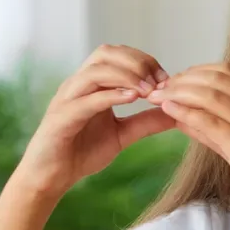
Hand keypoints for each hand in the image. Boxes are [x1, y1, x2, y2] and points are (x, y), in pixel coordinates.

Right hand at [17, 45, 174, 196]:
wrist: (53, 176)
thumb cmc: (83, 151)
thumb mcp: (123, 134)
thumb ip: (147, 122)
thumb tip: (176, 113)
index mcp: (91, 85)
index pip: (117, 54)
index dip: (144, 60)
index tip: (166, 77)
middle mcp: (78, 85)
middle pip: (106, 54)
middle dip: (137, 62)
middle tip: (160, 81)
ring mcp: (67, 99)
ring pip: (95, 71)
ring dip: (127, 76)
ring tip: (150, 91)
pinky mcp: (62, 118)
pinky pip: (86, 100)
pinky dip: (111, 96)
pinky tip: (132, 99)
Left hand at [148, 65, 229, 223]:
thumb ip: (211, 128)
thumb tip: (178, 114)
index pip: (227, 72)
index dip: (196, 71)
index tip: (175, 82)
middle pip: (216, 78)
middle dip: (182, 80)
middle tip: (159, 88)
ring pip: (210, 95)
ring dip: (178, 93)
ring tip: (158, 98)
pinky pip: (210, 120)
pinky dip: (185, 112)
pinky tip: (168, 111)